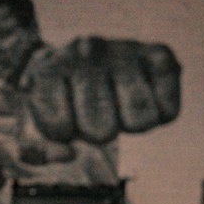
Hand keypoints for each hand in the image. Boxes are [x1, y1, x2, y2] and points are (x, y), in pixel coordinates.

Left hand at [21, 37, 180, 146]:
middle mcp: (85, 52)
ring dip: (129, 123)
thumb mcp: (34, 119)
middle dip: (96, 130)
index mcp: (48, 68)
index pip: (58, 130)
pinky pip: (169, 112)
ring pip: (139, 122)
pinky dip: (161, 114)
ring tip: (118, 101)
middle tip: (92, 107)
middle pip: (101, 132)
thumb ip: (35, 151)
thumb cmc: (61, 96)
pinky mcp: (159, 54)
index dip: (62, 132)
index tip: (62, 112)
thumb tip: (68, 154)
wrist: (84, 54)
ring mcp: (122, 49)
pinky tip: (145, 93)